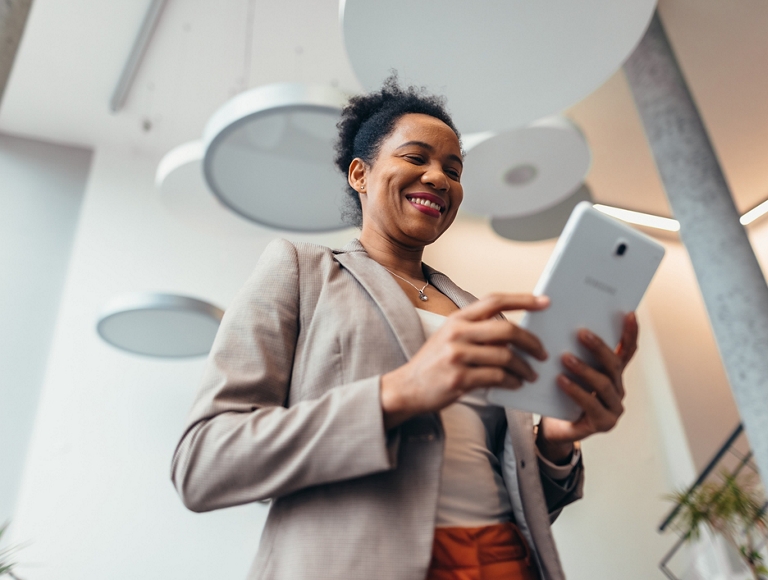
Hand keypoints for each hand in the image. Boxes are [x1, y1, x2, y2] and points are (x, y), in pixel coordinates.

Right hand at [381, 293, 549, 428]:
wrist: (406, 388)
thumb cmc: (434, 364)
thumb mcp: (450, 337)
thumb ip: (477, 331)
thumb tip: (515, 333)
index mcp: (457, 319)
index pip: (495, 300)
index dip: (523, 299)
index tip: (545, 302)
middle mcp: (457, 332)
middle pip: (507, 330)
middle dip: (531, 342)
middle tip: (542, 353)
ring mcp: (457, 355)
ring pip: (505, 356)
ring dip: (524, 367)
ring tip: (530, 374)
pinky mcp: (459, 378)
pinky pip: (497, 377)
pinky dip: (512, 381)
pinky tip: (515, 384)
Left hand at [537, 312, 638, 462]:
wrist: (554, 429)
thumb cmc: (560, 396)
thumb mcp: (567, 371)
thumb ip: (572, 353)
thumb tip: (561, 324)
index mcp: (612, 374)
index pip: (626, 350)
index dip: (630, 333)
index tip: (629, 313)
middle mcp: (618, 389)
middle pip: (614, 365)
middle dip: (599, 347)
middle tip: (581, 333)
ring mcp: (614, 407)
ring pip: (604, 384)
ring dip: (585, 369)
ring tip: (565, 358)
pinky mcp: (604, 423)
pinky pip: (591, 404)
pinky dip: (575, 391)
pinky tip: (561, 381)